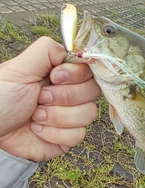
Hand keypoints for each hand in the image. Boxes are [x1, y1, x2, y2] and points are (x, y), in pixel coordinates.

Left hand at [0, 37, 100, 161]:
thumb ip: (47, 51)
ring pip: (88, 114)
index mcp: (60, 73)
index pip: (89, 68)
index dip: (76, 74)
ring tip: (35, 115)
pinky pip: (78, 135)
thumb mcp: (19, 68)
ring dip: (57, 116)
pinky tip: (38, 129)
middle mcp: (69, 93)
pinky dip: (54, 133)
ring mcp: (70, 116)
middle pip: (93, 90)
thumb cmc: (0, 98)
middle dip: (64, 96)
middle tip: (40, 97)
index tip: (55, 77)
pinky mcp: (67, 137)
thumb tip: (73, 49)